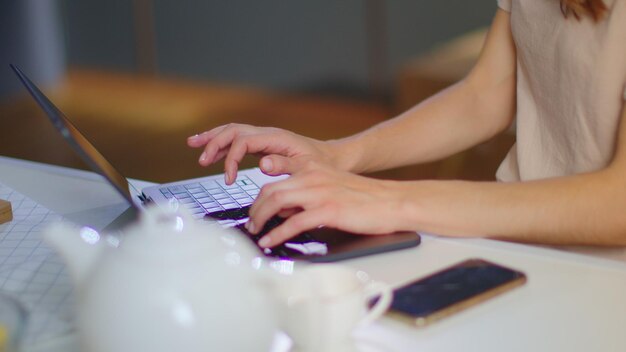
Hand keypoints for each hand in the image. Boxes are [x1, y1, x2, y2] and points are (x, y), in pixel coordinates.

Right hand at [187, 124, 335, 183]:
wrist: (335, 159)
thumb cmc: (323, 165)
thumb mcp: (307, 168)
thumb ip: (284, 165)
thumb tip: (261, 163)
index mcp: (276, 138)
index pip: (243, 141)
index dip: (231, 159)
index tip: (229, 180)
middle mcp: (268, 134)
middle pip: (233, 130)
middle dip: (214, 143)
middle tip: (202, 160)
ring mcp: (265, 138)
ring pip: (233, 132)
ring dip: (213, 139)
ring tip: (194, 146)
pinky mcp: (264, 145)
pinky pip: (238, 140)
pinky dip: (222, 144)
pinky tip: (212, 152)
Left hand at [246, 157, 410, 247]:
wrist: (393, 201)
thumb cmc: (367, 199)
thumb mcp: (332, 188)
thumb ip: (309, 195)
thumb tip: (287, 213)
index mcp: (313, 169)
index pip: (275, 181)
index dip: (259, 199)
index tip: (255, 212)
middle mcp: (312, 176)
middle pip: (270, 190)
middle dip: (255, 210)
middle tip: (252, 225)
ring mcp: (319, 192)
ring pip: (276, 202)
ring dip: (261, 219)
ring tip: (256, 233)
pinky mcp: (328, 210)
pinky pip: (293, 223)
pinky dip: (277, 234)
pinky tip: (270, 242)